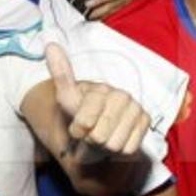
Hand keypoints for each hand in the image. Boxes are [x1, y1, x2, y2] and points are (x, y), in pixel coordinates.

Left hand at [45, 44, 151, 160]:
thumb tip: (50, 44)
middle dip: (92, 140)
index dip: (78, 130)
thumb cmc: (82, 116)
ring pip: (115, 145)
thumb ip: (60, 75)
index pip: (85, 122)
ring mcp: (136, 108)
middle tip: (92, 134)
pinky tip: (118, 138)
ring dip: (106, 148)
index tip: (77, 128)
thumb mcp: (67, 100)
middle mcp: (122, 96)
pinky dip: (120, 151)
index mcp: (101, 90)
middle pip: (101, 136)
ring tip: (104, 137)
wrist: (100, 131)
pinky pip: (129, 148)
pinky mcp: (146, 121)